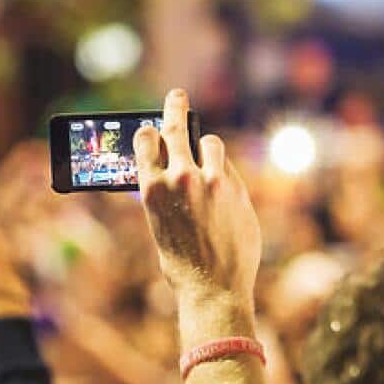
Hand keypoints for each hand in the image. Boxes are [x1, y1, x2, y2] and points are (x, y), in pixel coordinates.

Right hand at [134, 89, 260, 312]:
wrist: (213, 288)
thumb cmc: (180, 263)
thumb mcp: (159, 224)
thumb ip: (164, 194)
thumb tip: (172, 173)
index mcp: (150, 188)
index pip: (146, 139)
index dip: (149, 131)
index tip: (152, 126)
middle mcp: (179, 177)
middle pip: (176, 127)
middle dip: (175, 106)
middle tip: (177, 95)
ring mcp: (211, 180)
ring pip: (210, 142)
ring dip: (206, 147)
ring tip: (206, 158)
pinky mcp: (237, 189)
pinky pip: (229, 167)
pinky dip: (223, 171)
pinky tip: (222, 190)